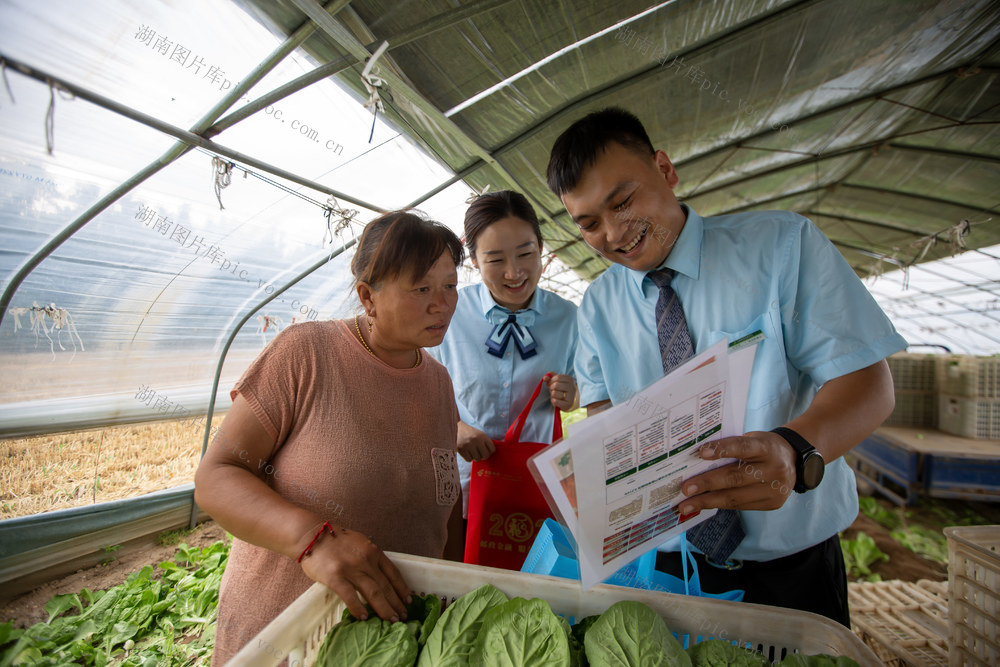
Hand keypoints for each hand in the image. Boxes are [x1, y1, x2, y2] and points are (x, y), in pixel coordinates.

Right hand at [297, 523, 411, 621]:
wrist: (313, 536)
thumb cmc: (337, 541)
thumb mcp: (361, 543)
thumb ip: (371, 557)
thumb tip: (383, 576)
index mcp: (373, 551)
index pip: (393, 573)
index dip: (402, 588)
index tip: (408, 600)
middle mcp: (365, 560)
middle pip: (386, 585)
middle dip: (396, 603)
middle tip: (403, 616)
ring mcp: (351, 569)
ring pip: (373, 592)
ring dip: (384, 608)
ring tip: (391, 620)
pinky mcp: (335, 577)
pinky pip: (350, 596)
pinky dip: (359, 608)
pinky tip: (365, 617)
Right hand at [457, 421, 494, 461]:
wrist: (455, 428)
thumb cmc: (468, 432)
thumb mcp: (479, 434)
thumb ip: (485, 442)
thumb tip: (490, 453)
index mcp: (482, 436)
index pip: (492, 449)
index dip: (490, 452)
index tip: (486, 451)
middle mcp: (476, 440)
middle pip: (486, 455)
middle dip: (483, 456)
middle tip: (479, 454)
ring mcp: (469, 445)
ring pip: (477, 459)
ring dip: (475, 457)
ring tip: (471, 452)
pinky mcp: (461, 449)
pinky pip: (469, 459)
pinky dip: (468, 458)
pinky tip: (466, 452)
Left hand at [545, 372, 577, 410]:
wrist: (570, 401)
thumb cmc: (562, 389)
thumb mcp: (557, 381)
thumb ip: (550, 378)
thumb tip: (545, 378)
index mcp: (570, 379)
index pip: (557, 378)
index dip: (551, 381)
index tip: (551, 384)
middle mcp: (572, 387)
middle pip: (556, 385)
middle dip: (551, 388)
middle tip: (553, 390)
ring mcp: (571, 396)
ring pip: (554, 393)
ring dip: (552, 395)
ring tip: (556, 396)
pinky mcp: (568, 404)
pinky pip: (555, 401)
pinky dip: (553, 401)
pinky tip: (557, 401)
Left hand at [677, 431, 796, 514]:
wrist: (794, 460)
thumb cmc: (764, 447)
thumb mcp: (753, 439)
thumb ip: (732, 447)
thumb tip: (697, 459)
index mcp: (767, 447)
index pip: (743, 447)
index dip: (722, 449)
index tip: (701, 453)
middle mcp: (774, 469)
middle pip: (736, 477)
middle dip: (707, 484)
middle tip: (685, 489)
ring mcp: (775, 489)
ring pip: (736, 497)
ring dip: (708, 501)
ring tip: (687, 505)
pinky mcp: (772, 503)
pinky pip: (741, 506)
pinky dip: (720, 505)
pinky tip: (703, 505)